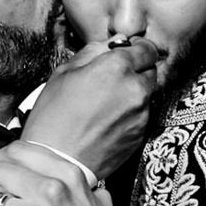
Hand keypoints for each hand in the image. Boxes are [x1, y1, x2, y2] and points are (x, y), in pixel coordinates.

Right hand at [20, 36, 159, 181]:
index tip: (130, 53)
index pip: (146, 49)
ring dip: (133, 94)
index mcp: (117, 67)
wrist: (56, 161)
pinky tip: (108, 121)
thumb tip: (111, 44)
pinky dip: (130, 115)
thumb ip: (93, 52)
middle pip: (151, 70)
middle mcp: (135, 88)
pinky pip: (142, 116)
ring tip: (107, 104)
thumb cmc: (54, 117)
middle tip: (114, 80)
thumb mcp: (64, 73)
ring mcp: (141, 113)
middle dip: (137, 71)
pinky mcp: (141, 134)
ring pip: (146, 95)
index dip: (138, 50)